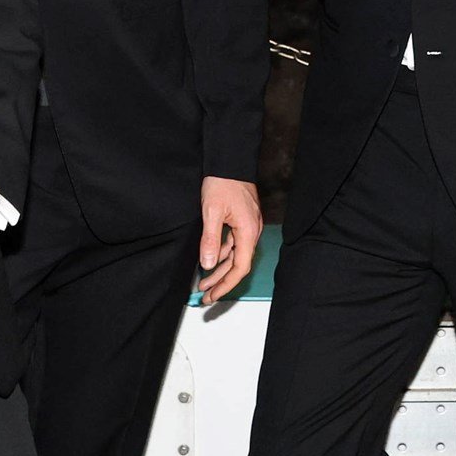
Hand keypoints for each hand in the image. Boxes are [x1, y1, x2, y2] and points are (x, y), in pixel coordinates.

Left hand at [197, 177, 261, 304]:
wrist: (230, 160)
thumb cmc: (222, 182)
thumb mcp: (212, 212)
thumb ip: (210, 240)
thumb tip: (208, 264)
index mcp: (248, 231)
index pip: (240, 267)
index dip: (226, 284)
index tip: (213, 296)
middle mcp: (252, 230)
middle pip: (239, 263)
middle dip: (221, 281)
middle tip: (206, 295)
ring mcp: (249, 225)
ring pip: (236, 254)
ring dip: (220, 268)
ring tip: (203, 281)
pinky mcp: (244, 219)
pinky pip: (234, 242)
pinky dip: (223, 253)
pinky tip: (211, 258)